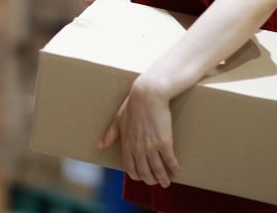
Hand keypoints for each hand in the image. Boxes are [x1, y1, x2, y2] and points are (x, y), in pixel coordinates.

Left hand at [99, 73, 179, 187]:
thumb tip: (100, 146)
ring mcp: (151, 146)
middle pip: (145, 172)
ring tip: (167, 182)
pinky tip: (176, 170)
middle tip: (157, 182)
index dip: (137, 176)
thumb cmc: (132, 105)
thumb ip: (110, 134)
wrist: (148, 94)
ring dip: (163, 179)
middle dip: (151, 180)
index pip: (130, 168)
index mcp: (127, 144)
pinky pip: (169, 160)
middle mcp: (138, 149)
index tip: (143, 177)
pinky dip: (173, 168)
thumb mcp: (118, 119)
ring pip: (157, 170)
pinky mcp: (164, 142)